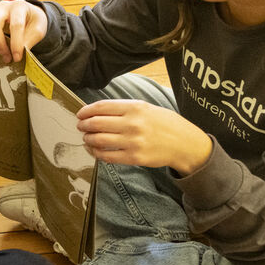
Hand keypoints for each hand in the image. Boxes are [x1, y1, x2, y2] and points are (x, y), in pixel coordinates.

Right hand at [0, 0, 47, 63]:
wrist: (28, 14)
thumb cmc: (32, 22)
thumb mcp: (38, 30)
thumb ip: (29, 41)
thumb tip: (16, 54)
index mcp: (19, 6)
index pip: (16, 25)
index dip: (16, 44)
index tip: (16, 58)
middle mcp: (3, 5)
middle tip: (6, 58)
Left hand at [76, 99, 212, 174]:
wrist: (184, 143)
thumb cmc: (164, 123)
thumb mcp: (146, 107)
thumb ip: (123, 109)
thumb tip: (97, 111)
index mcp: (135, 107)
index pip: (101, 107)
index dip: (86, 111)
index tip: (80, 114)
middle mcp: (132, 124)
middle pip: (96, 123)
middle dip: (84, 125)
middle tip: (80, 126)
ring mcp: (133, 142)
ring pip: (98, 140)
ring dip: (87, 139)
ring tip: (86, 138)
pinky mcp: (134, 158)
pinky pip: (107, 156)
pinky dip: (95, 152)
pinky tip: (93, 149)